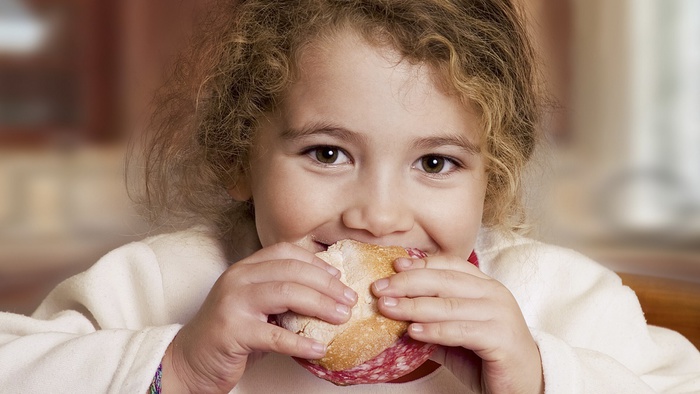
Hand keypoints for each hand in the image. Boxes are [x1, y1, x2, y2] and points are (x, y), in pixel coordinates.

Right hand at [161, 243, 357, 392]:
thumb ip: (282, 295)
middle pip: (292, 271)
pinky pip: (276, 336)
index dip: (316, 262)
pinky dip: (302, 343)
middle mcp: (238, 279)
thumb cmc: (230, 334)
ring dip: (321, 305)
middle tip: (349, 299)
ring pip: (286, 294)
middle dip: (327, 284)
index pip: (285, 252)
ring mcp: (233, 304)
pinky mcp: (232, 332)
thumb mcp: (255, 306)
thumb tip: (328, 293)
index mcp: (244, 269)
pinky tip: (320, 348)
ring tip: (342, 318)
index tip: (339, 276)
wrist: (190, 361)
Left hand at [373, 255, 542, 393]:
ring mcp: (500, 314)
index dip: (419, 264)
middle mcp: (494, 293)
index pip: (448, 264)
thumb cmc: (486, 356)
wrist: (525, 384)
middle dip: (407, 283)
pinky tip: (413, 332)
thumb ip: (431, 319)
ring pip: (448, 305)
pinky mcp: (501, 338)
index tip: (392, 266)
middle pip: (444, 280)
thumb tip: (393, 308)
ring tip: (387, 308)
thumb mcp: (454, 332)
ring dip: (413, 306)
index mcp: (484, 285)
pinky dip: (434, 330)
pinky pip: (460, 331)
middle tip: (379, 289)